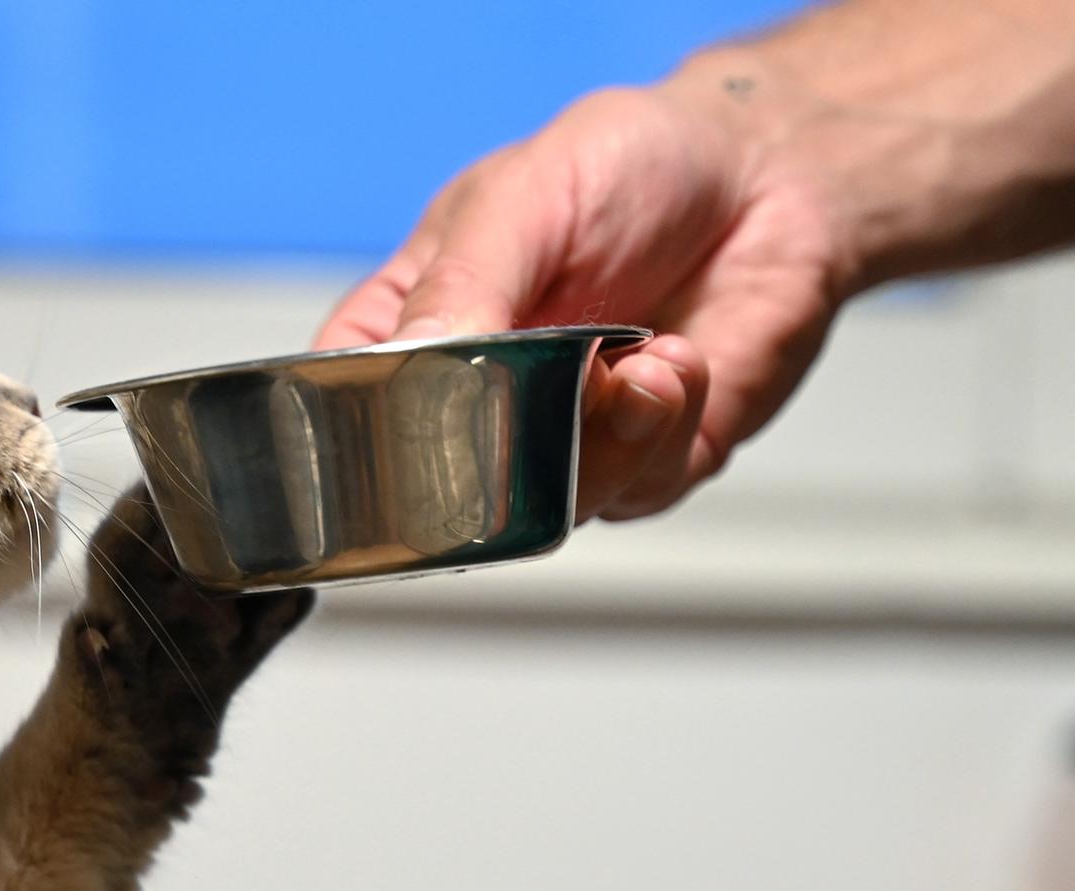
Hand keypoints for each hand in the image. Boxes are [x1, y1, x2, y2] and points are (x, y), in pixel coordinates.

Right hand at [315, 83, 854, 520]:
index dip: (355, 441)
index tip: (412, 419)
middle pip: (434, 492)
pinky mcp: (640, 465)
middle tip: (551, 381)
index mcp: (405, 333)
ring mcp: (553, 444)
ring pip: (538, 512)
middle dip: (500, 449)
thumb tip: (421, 361)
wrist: (766, 173)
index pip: (336, 415)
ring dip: (597, 440)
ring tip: (639, 359)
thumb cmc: (625, 166)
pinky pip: (630, 492)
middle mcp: (470, 403)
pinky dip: (661, 429)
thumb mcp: (520, 198)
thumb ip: (463, 286)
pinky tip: (677, 359)